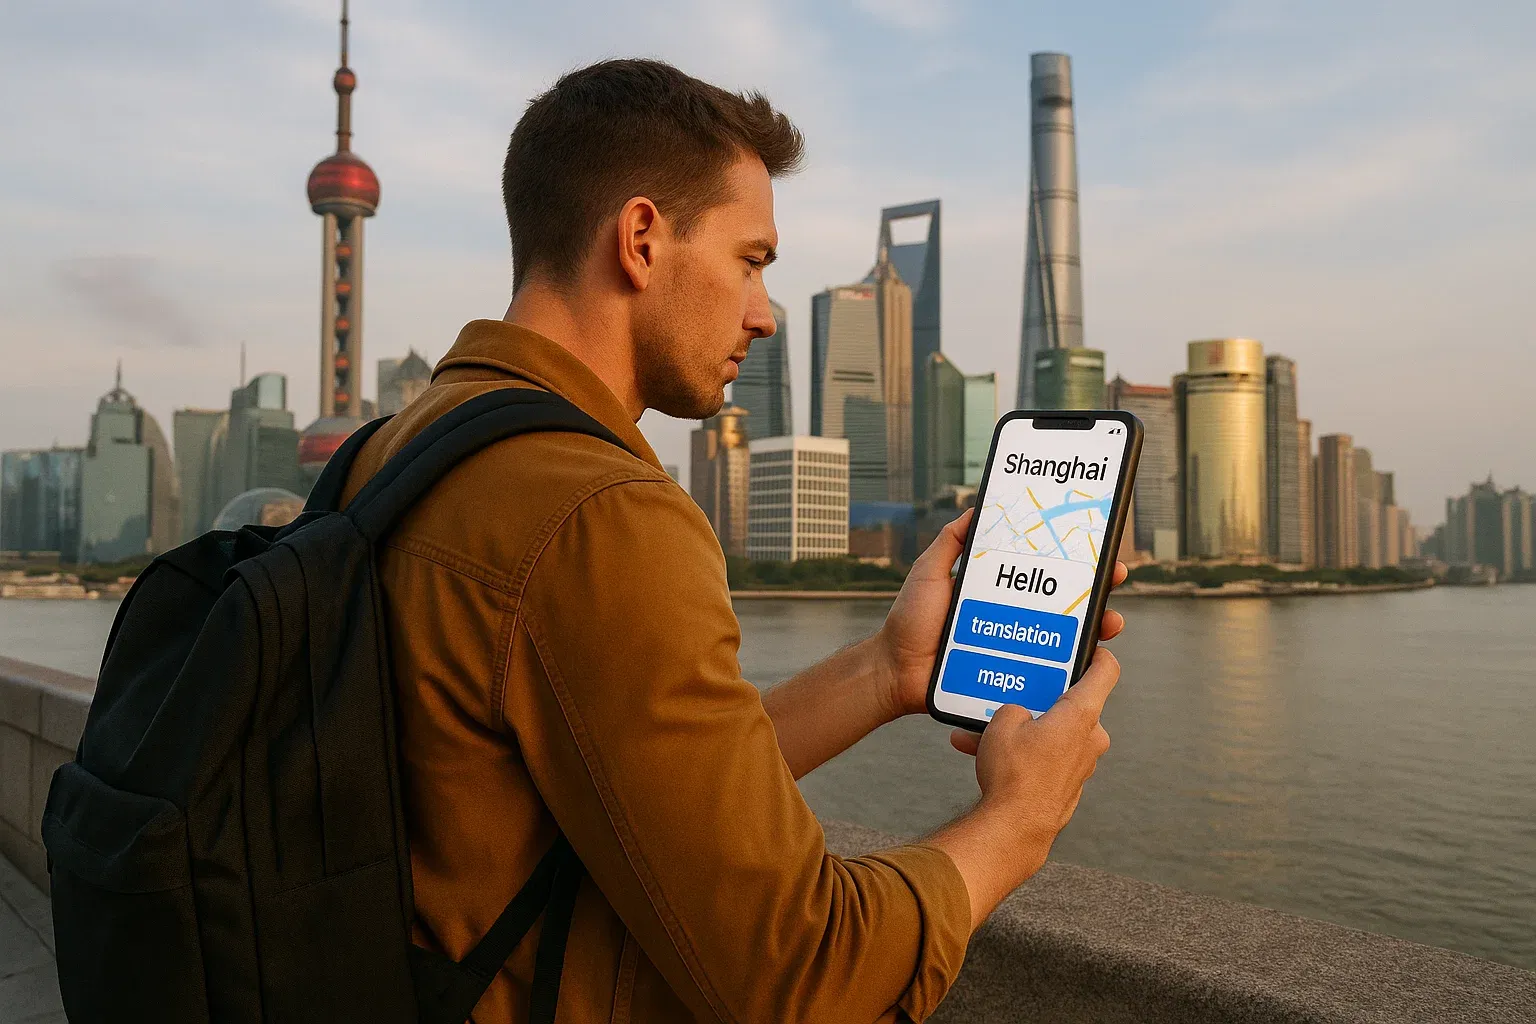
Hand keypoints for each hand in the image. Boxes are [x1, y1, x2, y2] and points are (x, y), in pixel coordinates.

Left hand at [875, 508, 1128, 720]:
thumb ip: (950, 542)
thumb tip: (976, 507)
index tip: (1097, 545)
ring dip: (1095, 628)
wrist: (894, 669)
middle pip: (1066, 603)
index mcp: (1000, 590)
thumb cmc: (910, 621)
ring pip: (1067, 639)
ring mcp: (1017, 648)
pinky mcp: (1014, 676)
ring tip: (1110, 620)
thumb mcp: (929, 572)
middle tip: (1114, 576)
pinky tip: (1090, 659)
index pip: (1043, 571)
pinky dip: (1073, 667)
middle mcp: (1015, 617)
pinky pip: (1049, 672)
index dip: (1072, 559)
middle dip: (1097, 590)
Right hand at [929, 646, 1119, 927]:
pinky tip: (986, 756)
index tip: (1090, 645)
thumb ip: (1014, 708)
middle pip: (1071, 705)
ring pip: (1053, 734)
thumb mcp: (1002, 723)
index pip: (1105, 672)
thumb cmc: (1012, 773)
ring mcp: (1081, 765)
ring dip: (1025, 731)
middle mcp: (1090, 739)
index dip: (1098, 653)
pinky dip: (1023, 755)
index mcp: (1081, 715)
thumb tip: (1018, 715)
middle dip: (1041, 699)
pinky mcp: (1068, 786)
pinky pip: (1045, 759)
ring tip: (983, 732)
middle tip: (1013, 693)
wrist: (1014, 829)